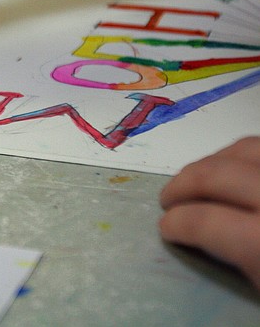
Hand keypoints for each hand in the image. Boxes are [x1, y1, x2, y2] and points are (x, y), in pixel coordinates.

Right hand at [160, 136, 259, 288]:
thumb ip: (237, 262)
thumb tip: (203, 241)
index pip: (205, 221)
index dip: (178, 223)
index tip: (166, 227)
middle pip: (217, 174)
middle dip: (183, 184)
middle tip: (169, 199)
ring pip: (245, 148)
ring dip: (213, 161)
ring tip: (199, 178)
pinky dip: (245, 155)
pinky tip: (238, 170)